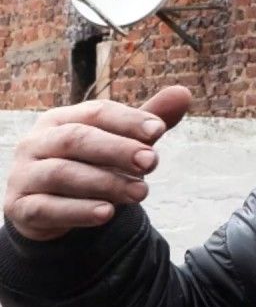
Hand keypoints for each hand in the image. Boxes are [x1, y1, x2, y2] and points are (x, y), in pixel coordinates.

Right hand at [3, 86, 190, 240]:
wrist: (47, 207)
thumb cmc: (88, 164)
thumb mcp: (120, 142)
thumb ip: (149, 120)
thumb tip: (184, 93)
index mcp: (61, 119)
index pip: (95, 113)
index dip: (128, 120)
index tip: (159, 130)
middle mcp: (37, 142)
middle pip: (77, 139)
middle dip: (118, 149)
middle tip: (152, 162)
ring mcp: (24, 174)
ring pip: (61, 173)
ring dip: (105, 182)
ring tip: (141, 192)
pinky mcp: (20, 207)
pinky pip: (46, 208)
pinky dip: (78, 211)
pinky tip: (107, 214)